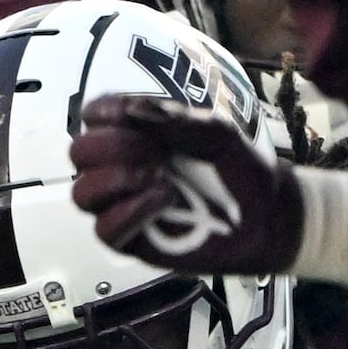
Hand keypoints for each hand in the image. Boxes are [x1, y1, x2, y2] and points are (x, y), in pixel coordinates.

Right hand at [68, 107, 303, 273]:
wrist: (267, 217)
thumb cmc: (240, 170)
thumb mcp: (217, 134)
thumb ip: (177, 120)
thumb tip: (132, 110)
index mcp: (138, 134)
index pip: (94, 116)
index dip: (102, 112)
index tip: (124, 115)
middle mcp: (122, 167)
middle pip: (80, 152)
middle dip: (112, 147)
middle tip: (156, 153)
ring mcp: (124, 205)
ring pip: (82, 193)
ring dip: (114, 181)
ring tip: (158, 179)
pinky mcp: (132, 239)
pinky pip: (104, 230)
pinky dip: (128, 213)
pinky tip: (162, 202)